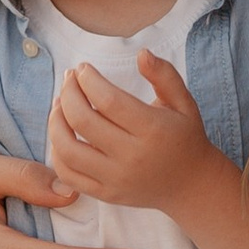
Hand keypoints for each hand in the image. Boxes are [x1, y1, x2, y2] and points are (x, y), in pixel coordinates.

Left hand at [48, 56, 214, 214]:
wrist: (192, 185)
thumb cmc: (185, 137)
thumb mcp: (183, 102)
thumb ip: (165, 75)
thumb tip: (141, 53)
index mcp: (152, 130)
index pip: (108, 100)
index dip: (88, 80)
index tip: (82, 68)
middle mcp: (132, 156)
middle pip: (83, 121)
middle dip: (68, 93)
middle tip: (69, 80)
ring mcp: (116, 179)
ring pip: (68, 150)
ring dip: (56, 121)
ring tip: (60, 104)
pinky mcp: (106, 194)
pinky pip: (68, 174)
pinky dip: (57, 152)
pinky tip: (62, 133)